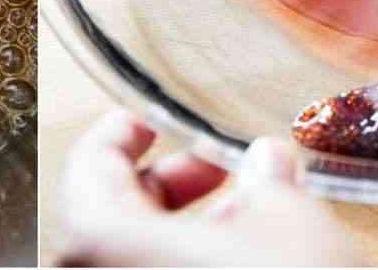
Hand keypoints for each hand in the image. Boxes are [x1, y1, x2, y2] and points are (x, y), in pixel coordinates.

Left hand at [55, 110, 366, 266]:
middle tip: (219, 175)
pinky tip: (240, 266)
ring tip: (249, 227)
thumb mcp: (288, 219)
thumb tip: (266, 162)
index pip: (89, 164)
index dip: (124, 134)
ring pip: (130, 263)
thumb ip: (264, 181)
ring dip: (181, 240)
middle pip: (107, 220)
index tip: (149, 122)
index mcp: (98, 240)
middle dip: (168, 190)